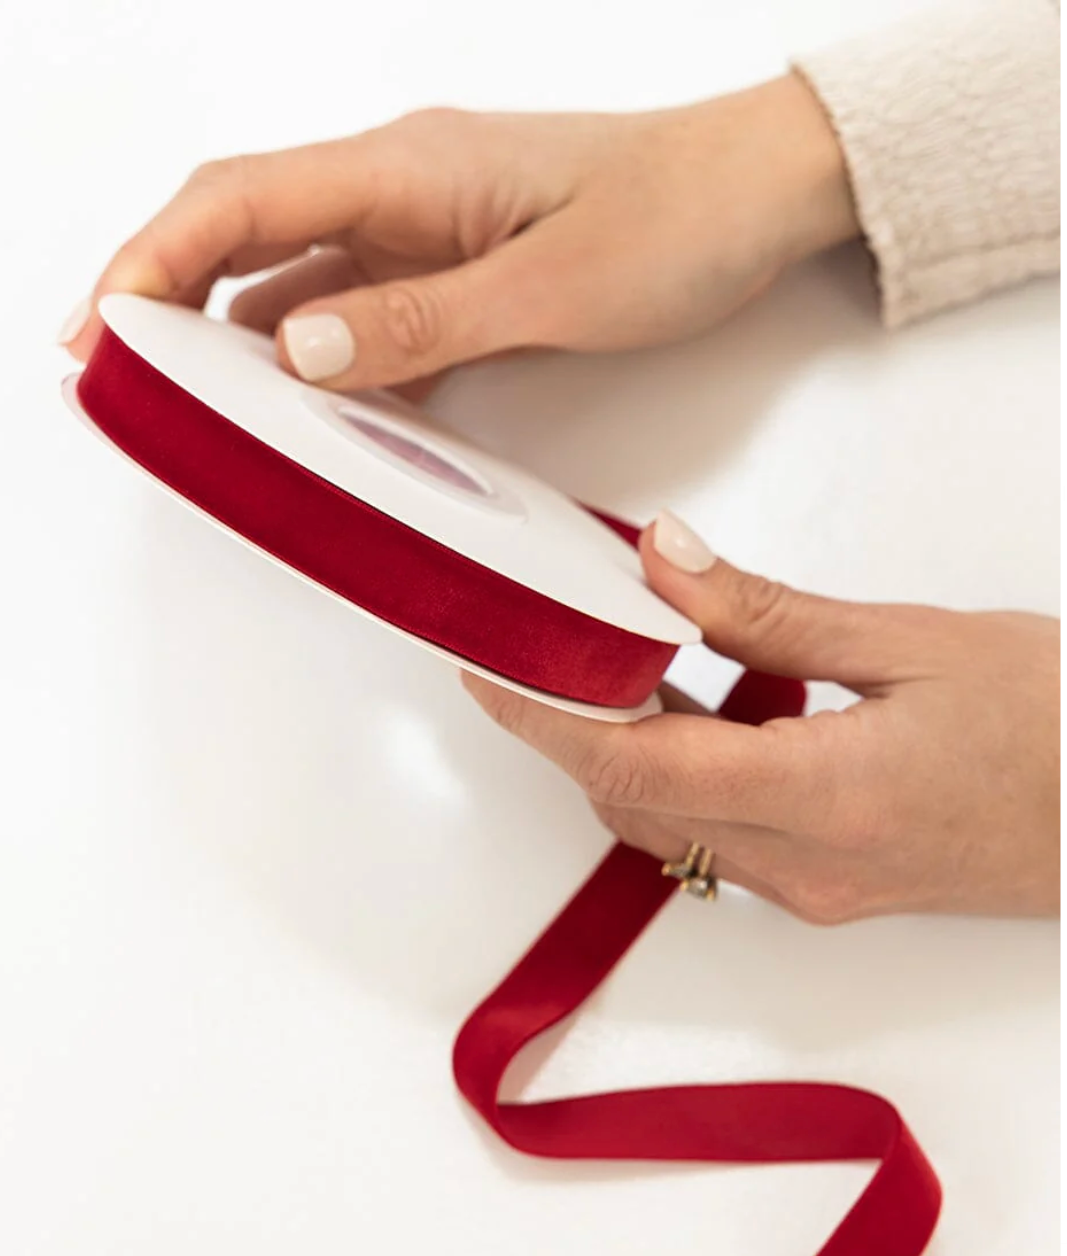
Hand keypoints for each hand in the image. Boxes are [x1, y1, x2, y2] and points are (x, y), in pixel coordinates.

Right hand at [60, 75, 857, 391]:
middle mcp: (399, 192)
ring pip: (296, 279)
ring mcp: (424, 232)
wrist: (756, 196)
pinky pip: (361, 314)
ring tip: (190, 402)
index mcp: (406, 171)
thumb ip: (422, 319)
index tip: (99, 329)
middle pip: (243, 233)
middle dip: (165, 294)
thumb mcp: (549, 282)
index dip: (151, 260)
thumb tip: (297, 350)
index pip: (240, 203)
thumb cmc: (674, 221)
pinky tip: (304, 406)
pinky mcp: (453, 271)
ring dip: (236, 335)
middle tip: (116, 373)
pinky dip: (318, 359)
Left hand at [463, 514, 1059, 922]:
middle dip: (568, 727)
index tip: (489, 667)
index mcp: (826, 798)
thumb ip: (768, 612)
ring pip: (666, 823)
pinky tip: (685, 707)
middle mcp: (806, 865)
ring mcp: (817, 887)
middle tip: (540, 642)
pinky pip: (714, 835)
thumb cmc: (1063, 724)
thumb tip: (665, 561)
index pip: (634, 762)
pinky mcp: (831, 885)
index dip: (544, 716)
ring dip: (620, 749)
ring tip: (606, 661)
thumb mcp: (913, 644)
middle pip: (634, 798)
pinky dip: (674, 773)